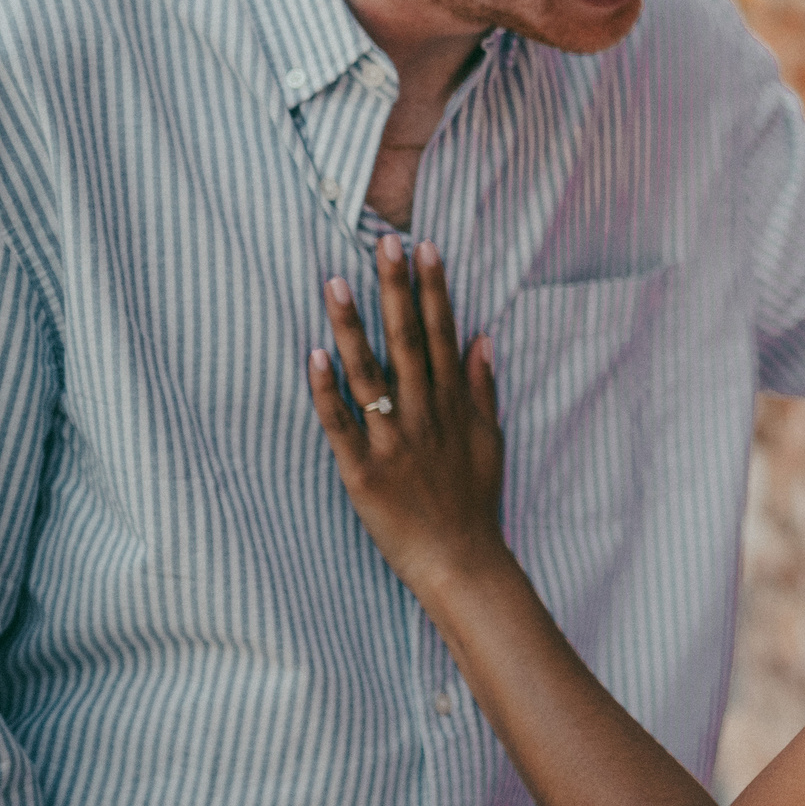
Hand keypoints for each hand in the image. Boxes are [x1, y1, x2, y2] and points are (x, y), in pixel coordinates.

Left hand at [310, 236, 508, 596]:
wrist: (461, 562)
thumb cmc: (474, 502)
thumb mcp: (490, 439)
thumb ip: (483, 387)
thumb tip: (483, 337)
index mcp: (452, 405)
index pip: (443, 335)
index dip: (433, 290)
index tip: (425, 248)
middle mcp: (424, 415)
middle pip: (408, 341)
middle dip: (395, 291)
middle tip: (384, 243)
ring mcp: (393, 442)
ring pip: (369, 374)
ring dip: (352, 327)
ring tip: (336, 282)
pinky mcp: (363, 472)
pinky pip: (341, 425)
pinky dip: (326, 392)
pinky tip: (314, 356)